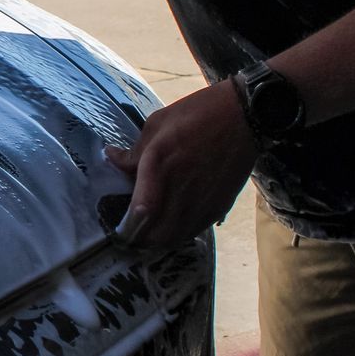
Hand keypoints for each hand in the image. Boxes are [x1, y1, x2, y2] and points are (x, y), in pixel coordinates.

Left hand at [103, 80, 257, 248]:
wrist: (243, 117)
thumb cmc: (196, 115)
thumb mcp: (156, 125)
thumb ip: (134, 152)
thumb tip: (112, 159)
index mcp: (160, 166)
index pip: (140, 211)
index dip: (127, 225)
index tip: (117, 227)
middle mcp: (181, 189)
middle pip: (156, 235)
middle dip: (139, 239)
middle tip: (129, 232)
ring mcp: (202, 201)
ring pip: (175, 238)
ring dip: (158, 240)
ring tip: (147, 232)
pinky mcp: (219, 206)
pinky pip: (194, 231)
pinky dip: (178, 234)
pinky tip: (171, 224)